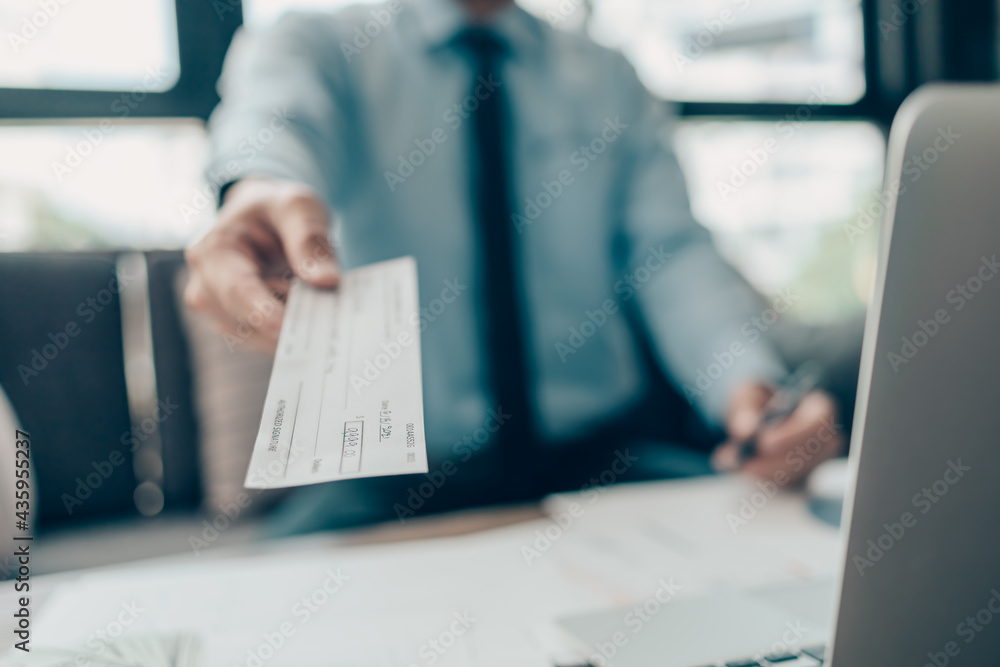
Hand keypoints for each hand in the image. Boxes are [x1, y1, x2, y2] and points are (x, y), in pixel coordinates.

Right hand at [184, 178, 337, 352]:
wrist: (264, 220)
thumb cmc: (277, 210)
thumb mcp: (297, 206)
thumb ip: (310, 239)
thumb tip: (327, 281)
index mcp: (213, 252)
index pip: (236, 289)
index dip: (260, 310)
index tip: (285, 327)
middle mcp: (207, 289)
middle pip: (250, 319)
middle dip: (291, 315)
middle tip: (328, 305)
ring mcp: (221, 314)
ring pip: (263, 337)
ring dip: (295, 324)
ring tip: (317, 298)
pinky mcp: (240, 330)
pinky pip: (270, 343)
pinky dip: (294, 333)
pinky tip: (313, 314)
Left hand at [712, 382, 845, 484]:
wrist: (754, 421)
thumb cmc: (758, 404)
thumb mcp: (747, 396)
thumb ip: (746, 409)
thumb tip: (746, 431)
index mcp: (818, 409)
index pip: (819, 423)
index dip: (794, 435)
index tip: (764, 443)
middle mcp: (824, 439)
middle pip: (808, 457)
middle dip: (773, 463)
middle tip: (741, 462)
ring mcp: (815, 463)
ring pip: (794, 476)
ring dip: (761, 473)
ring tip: (729, 460)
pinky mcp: (799, 480)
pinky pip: (783, 487)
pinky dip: (758, 479)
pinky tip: (735, 466)